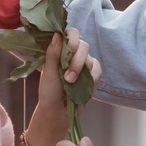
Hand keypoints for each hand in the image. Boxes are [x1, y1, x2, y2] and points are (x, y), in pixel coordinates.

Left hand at [24, 29, 100, 145]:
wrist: (58, 112)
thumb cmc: (48, 92)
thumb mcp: (47, 73)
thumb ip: (52, 54)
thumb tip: (56, 34)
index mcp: (60, 49)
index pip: (71, 33)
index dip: (72, 37)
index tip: (69, 48)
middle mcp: (73, 53)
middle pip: (83, 45)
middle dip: (76, 60)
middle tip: (67, 76)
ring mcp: (84, 63)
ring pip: (91, 58)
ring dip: (81, 70)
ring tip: (70, 83)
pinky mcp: (93, 75)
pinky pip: (98, 69)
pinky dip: (91, 77)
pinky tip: (82, 84)